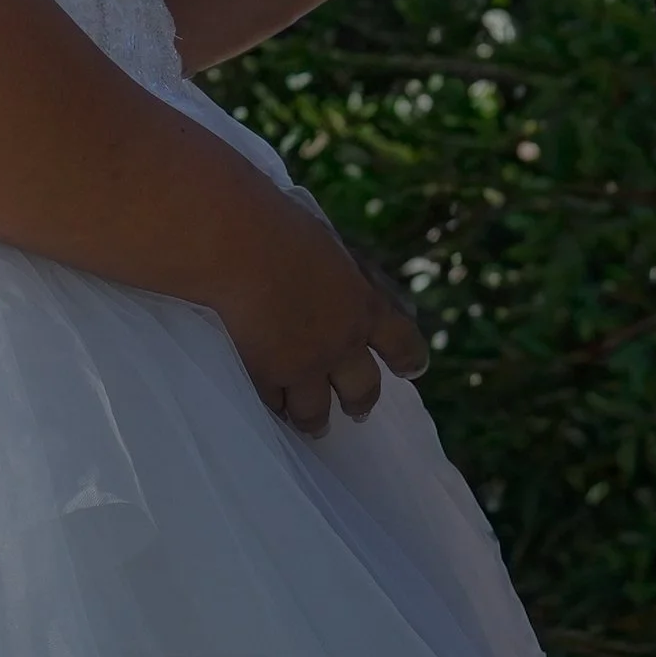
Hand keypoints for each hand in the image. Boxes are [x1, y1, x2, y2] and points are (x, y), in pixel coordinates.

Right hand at [209, 199, 429, 434]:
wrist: (242, 246)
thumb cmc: (284, 230)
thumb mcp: (330, 250)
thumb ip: (340, 278)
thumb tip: (339, 287)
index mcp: (364, 305)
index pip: (401, 341)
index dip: (409, 358)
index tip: (413, 370)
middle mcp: (342, 343)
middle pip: (363, 389)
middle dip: (361, 403)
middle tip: (357, 411)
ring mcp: (304, 365)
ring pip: (316, 412)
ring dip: (314, 420)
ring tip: (311, 426)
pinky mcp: (267, 376)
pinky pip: (274, 404)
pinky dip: (274, 404)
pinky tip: (270, 405)